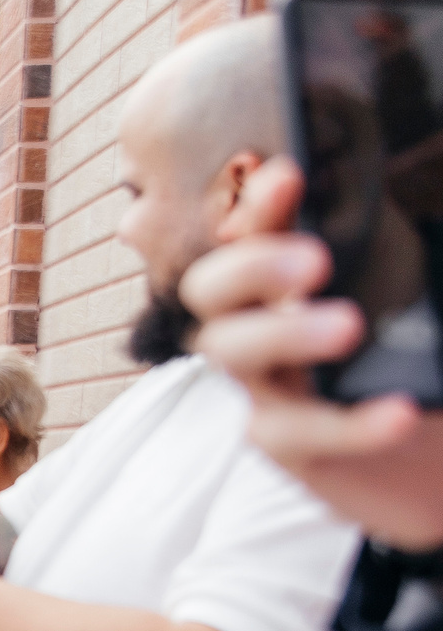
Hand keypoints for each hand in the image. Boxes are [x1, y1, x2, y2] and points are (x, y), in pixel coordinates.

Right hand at [183, 155, 442, 547]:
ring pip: (232, 357)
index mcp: (284, 281)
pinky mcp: (289, 449)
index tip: (287, 175)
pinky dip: (348, 423)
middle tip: (312, 262)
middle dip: (250, 267)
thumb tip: (364, 211)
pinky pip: (295, 434)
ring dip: (285, 334)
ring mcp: (265, 388)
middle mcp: (258, 327)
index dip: (257, 205)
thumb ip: (386, 254)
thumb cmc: (418, 357)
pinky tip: (399, 411)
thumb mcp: (410, 290)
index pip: (249, 232)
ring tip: (348, 327)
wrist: (440, 455)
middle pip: (211, 292)